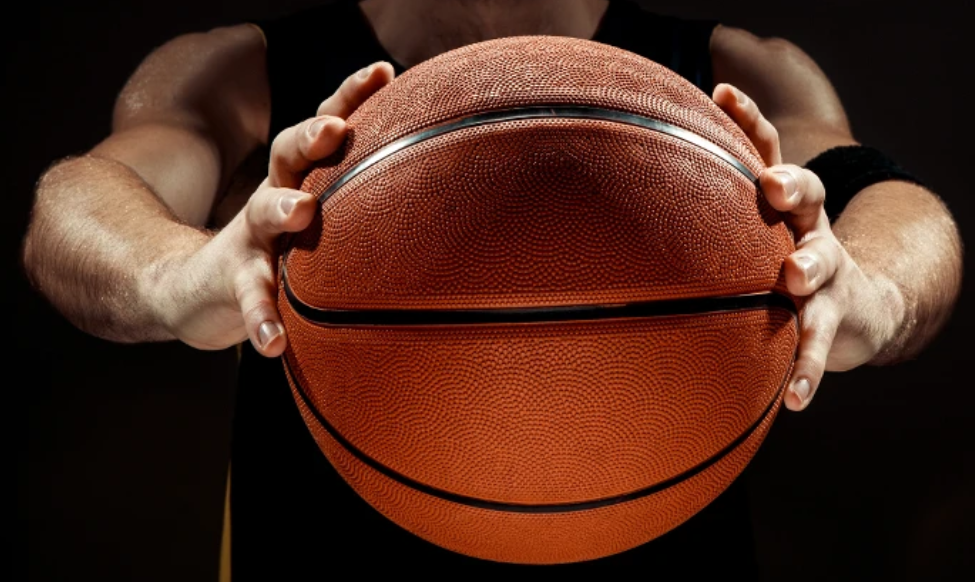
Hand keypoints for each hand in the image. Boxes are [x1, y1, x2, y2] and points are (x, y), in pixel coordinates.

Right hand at [156, 62, 394, 356]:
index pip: (325, 126)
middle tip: (336, 129)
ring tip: (301, 211)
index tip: (384, 72)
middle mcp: (276, 197)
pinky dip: (260, 318)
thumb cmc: (277, 251)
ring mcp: (250, 238)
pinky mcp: (231, 280)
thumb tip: (441, 202)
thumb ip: (362, 206)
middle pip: (288, 154)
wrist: (194, 288)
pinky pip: (247, 297)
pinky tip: (273, 343)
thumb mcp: (316, 220)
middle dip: (312, 137)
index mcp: (303, 179)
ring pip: (262, 213)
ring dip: (281, 208)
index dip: (350, 96)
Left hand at [712, 83, 902, 410]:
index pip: (766, 149)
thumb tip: (594, 222)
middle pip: (809, 192)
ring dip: (810, 265)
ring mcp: (826, 270)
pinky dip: (808, 370)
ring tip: (793, 279)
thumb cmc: (772, 261)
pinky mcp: (835, 316)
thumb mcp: (741, 234)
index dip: (748, 120)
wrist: (854, 306)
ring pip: (823, 261)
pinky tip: (794, 400)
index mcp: (777, 203)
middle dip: (792, 185)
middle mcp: (807, 226)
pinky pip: (820, 344)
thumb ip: (689, 222)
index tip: (721, 93)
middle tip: (771, 186)